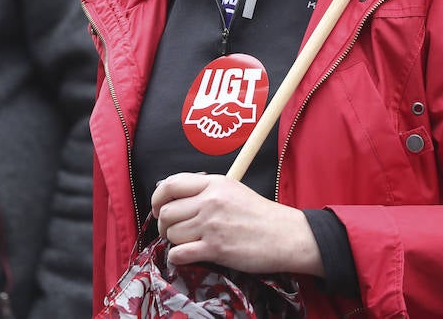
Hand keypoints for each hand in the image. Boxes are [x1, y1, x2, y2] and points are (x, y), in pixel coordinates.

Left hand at [151, 173, 323, 275]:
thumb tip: (175, 196)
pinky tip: (186, 256)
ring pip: (172, 233)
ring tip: (186, 243)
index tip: (158, 208)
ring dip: (173, 241)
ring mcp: (212, 225)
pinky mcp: (215, 249)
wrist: (285, 235)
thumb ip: (206, 190)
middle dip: (164, 225)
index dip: (157, 197)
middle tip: (172, 231)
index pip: (171, 184)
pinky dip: (177, 257)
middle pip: (167, 212)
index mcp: (214, 184)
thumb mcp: (233, 190)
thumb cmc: (260, 214)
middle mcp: (210, 201)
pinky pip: (179, 254)